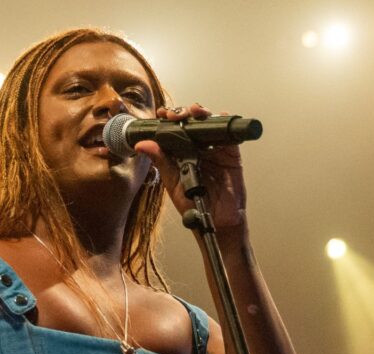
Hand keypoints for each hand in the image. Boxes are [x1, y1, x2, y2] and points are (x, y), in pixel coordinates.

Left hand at [134, 103, 247, 229]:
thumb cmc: (193, 205)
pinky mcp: (231, 154)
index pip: (173, 131)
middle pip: (191, 123)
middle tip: (177, 114)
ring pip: (209, 124)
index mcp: (181, 154)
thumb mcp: (173, 183)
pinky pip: (229, 135)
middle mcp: (197, 148)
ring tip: (195, 112)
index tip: (162, 114)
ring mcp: (215, 150)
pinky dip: (225, 123)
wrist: (217, 221)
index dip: (168, 119)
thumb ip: (161, 162)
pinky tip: (219, 116)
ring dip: (202, 114)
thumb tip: (142, 145)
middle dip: (184, 113)